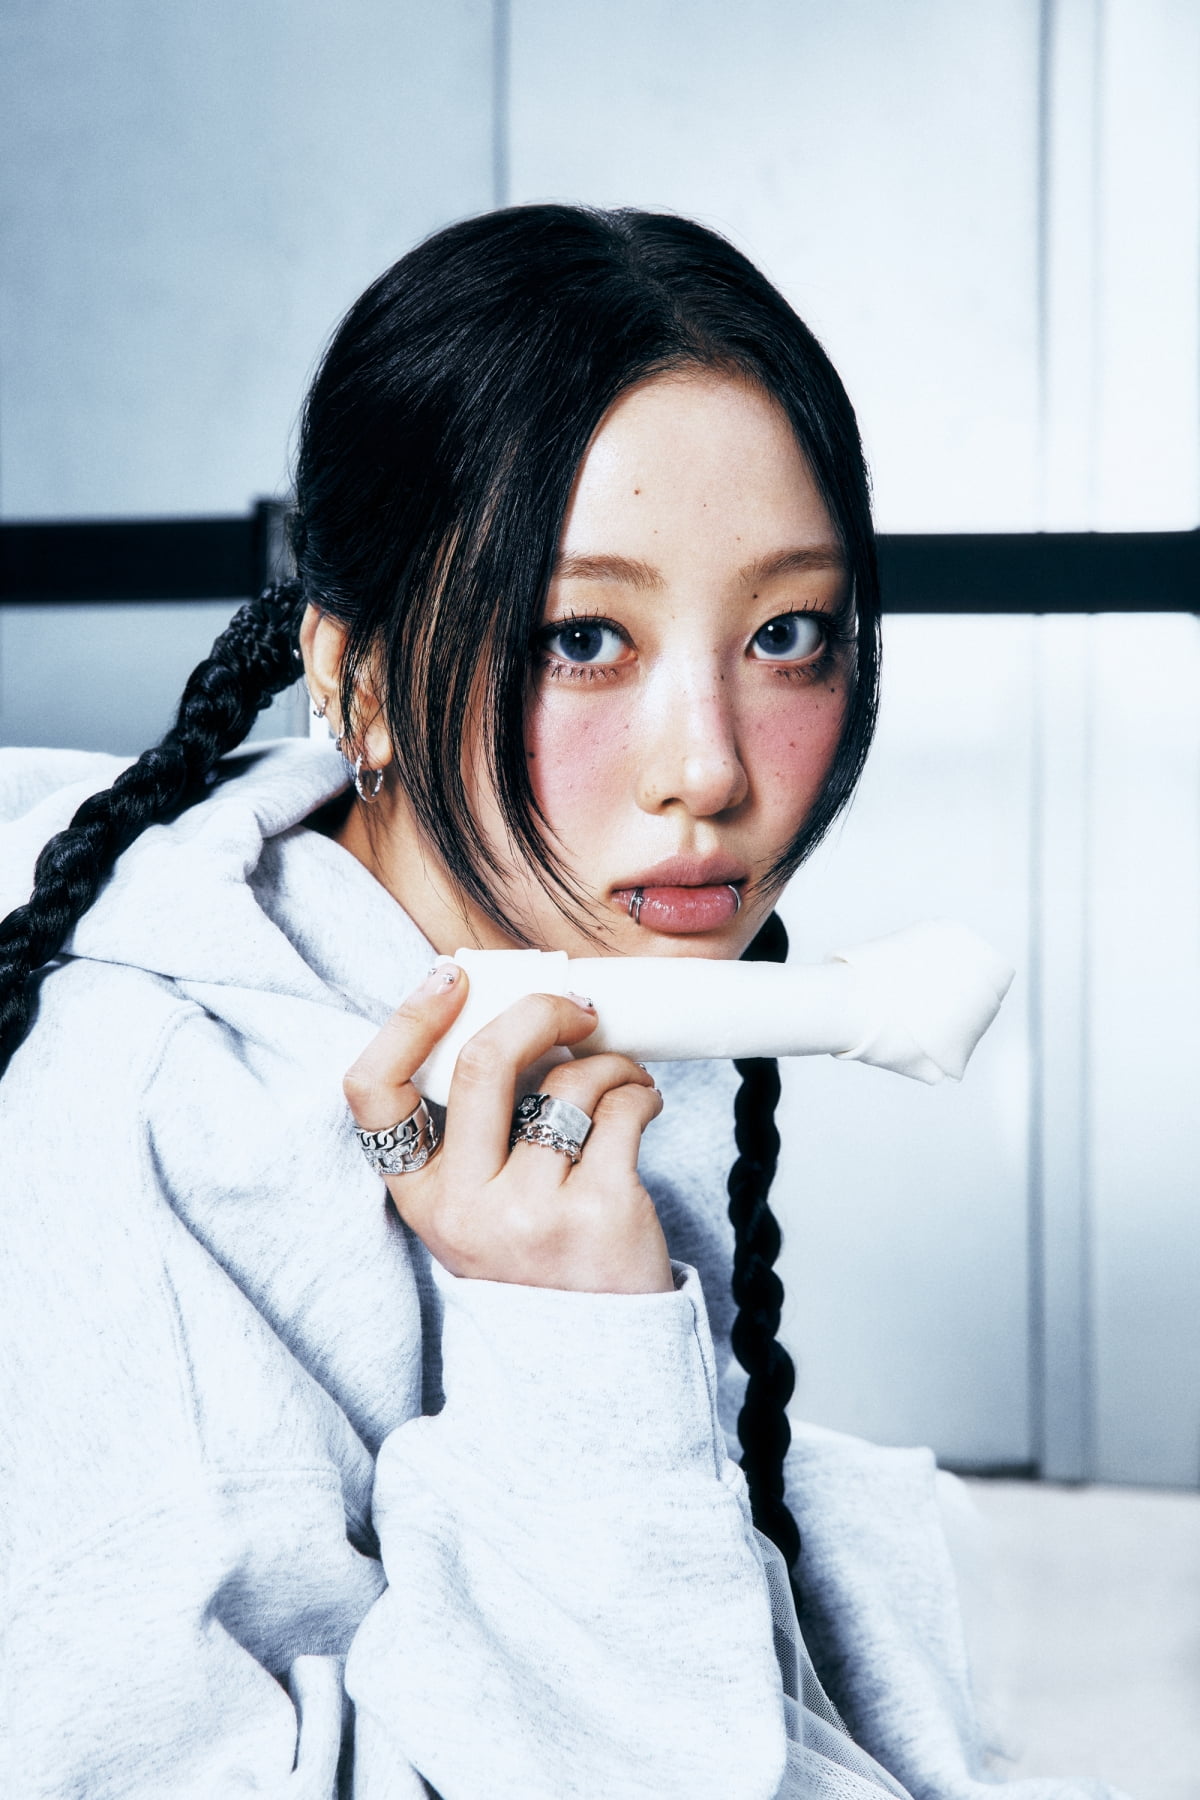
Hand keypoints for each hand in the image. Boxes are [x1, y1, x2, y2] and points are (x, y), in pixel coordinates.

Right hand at [343, 965, 671, 1293]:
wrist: (596, 1366)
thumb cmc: (541, 1261)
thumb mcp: (479, 1209)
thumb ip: (479, 1130)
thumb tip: (515, 1016)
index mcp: (423, 1198)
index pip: (373, 1094)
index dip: (406, 1020)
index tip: (450, 978)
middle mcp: (465, 1207)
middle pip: (481, 1062)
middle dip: (538, 1011)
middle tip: (575, 1009)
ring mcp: (530, 1212)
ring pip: (568, 1083)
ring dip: (609, 1063)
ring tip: (624, 1080)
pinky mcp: (598, 1211)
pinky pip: (622, 1110)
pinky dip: (640, 1093)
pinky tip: (643, 1106)